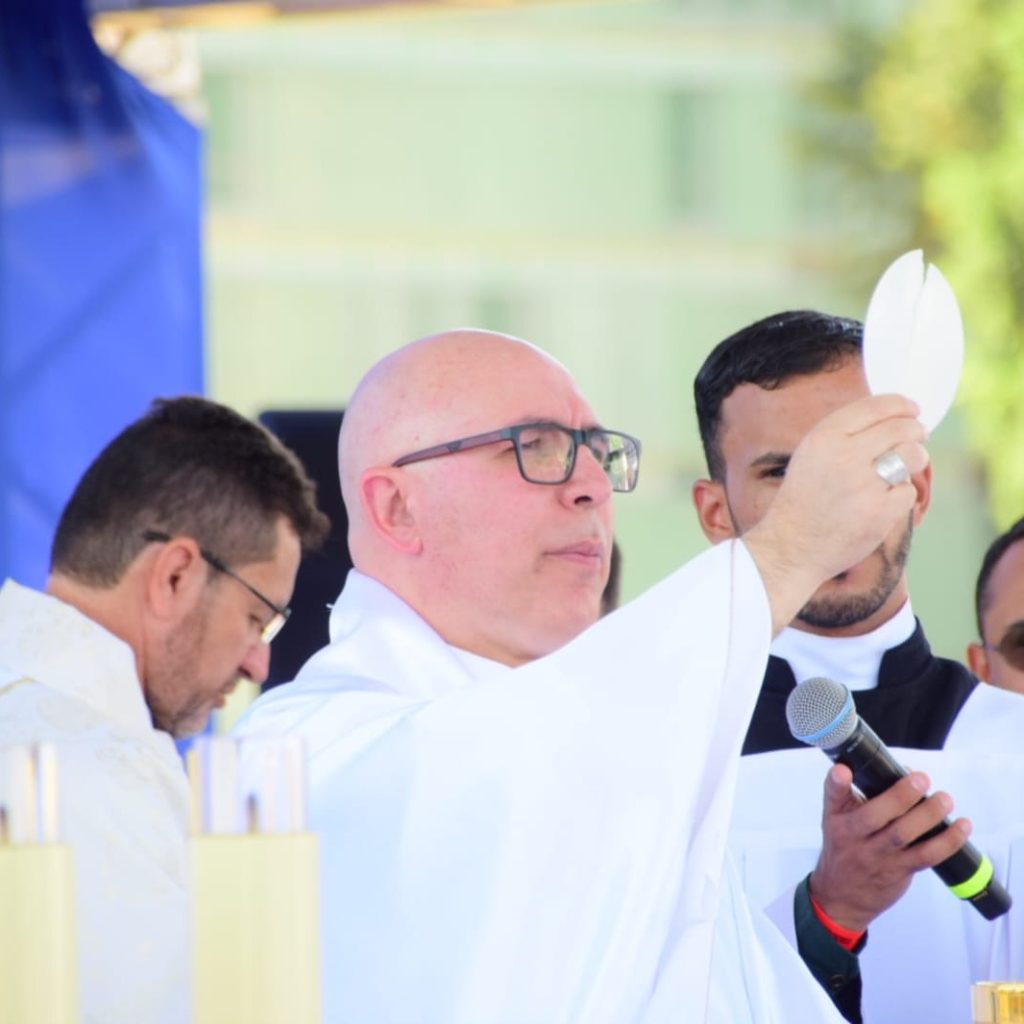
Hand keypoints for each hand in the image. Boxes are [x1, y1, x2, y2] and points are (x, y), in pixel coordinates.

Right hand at [744, 393, 927, 632]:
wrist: (790, 547)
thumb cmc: (805, 499)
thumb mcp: (811, 456)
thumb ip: (845, 434)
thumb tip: (895, 417)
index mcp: (823, 437)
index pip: (875, 407)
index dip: (901, 405)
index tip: (913, 409)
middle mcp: (843, 456)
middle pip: (901, 428)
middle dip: (916, 430)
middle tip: (920, 436)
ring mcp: (862, 485)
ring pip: (911, 455)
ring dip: (916, 459)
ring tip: (907, 466)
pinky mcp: (879, 512)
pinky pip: (908, 492)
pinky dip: (901, 497)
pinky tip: (884, 503)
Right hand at [808, 763, 971, 933]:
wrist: (842, 895)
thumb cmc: (845, 847)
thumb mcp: (838, 820)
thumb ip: (864, 796)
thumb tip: (908, 773)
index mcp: (837, 817)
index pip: (833, 795)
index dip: (836, 782)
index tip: (843, 770)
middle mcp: (854, 835)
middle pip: (875, 815)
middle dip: (901, 795)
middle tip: (922, 778)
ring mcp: (877, 855)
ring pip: (903, 834)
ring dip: (928, 815)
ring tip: (944, 799)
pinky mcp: (900, 870)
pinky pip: (926, 855)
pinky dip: (948, 840)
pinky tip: (962, 826)